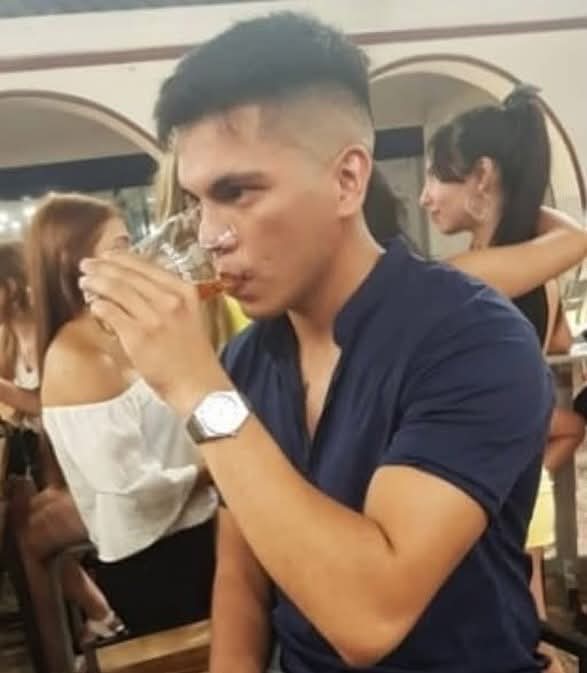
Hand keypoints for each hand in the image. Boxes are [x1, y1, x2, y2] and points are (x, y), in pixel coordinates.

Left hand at [79, 252, 229, 414]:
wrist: (198, 385)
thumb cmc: (192, 355)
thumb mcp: (189, 315)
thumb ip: (168, 298)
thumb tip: (135, 283)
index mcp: (185, 291)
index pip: (148, 266)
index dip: (122, 258)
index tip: (107, 256)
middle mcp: (171, 300)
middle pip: (129, 274)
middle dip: (103, 267)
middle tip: (87, 265)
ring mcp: (154, 317)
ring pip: (117, 290)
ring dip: (96, 283)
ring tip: (85, 281)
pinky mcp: (138, 336)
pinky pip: (111, 313)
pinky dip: (99, 306)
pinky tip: (94, 306)